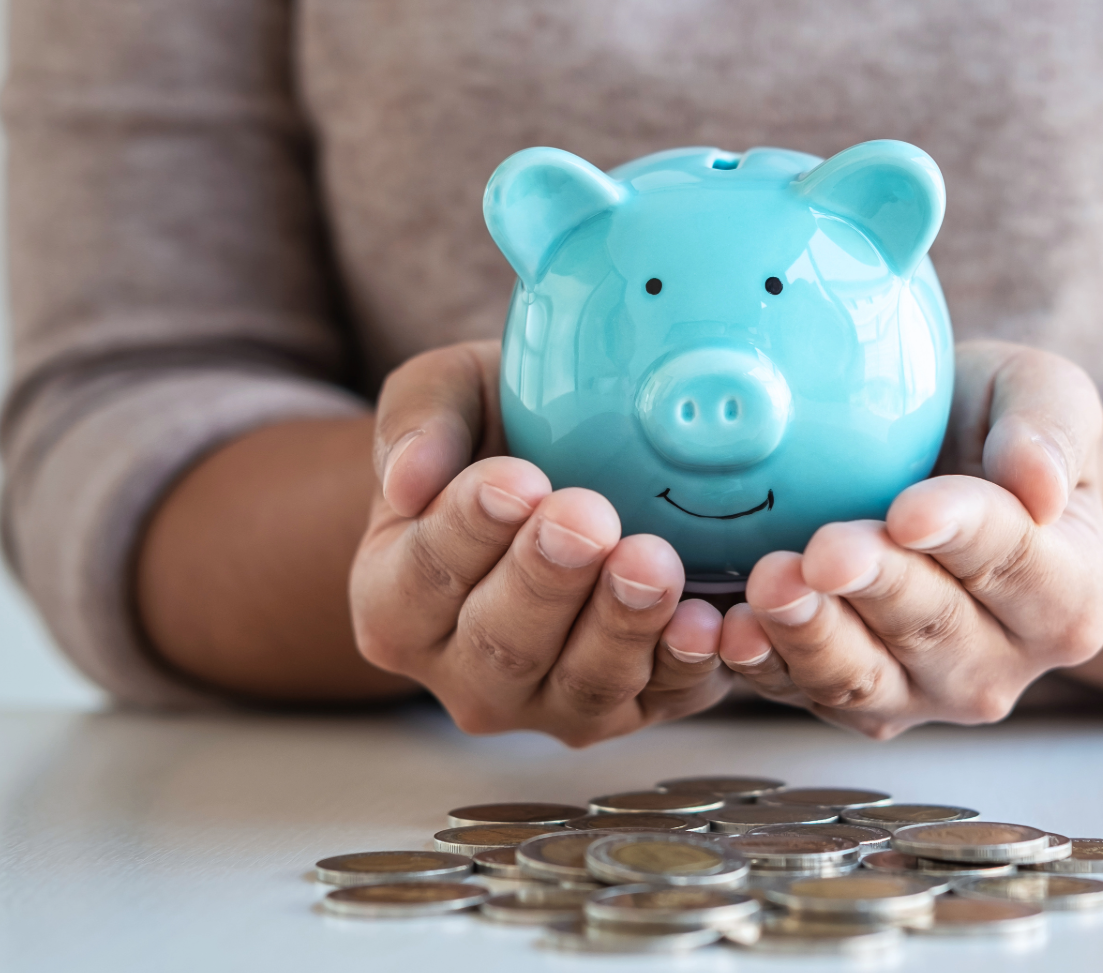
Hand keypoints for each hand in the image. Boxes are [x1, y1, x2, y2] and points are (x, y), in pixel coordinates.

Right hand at [349, 341, 733, 745]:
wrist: (573, 462)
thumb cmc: (498, 428)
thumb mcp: (448, 393)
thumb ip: (417, 422)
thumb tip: (406, 479)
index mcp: (396, 602)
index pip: (424, 577)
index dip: (468, 531)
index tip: (512, 482)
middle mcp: (465, 672)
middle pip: (502, 643)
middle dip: (548, 580)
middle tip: (588, 519)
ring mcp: (548, 702)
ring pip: (581, 684)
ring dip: (621, 625)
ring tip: (652, 562)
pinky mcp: (633, 709)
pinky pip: (662, 698)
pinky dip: (686, 664)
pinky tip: (707, 621)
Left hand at [716, 341, 1102, 737]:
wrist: (942, 473)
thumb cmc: (993, 430)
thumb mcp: (1040, 392)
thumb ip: (1053, 425)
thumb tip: (1038, 481)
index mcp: (1070, 592)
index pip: (1016, 563)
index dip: (961, 536)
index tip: (910, 511)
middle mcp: (1006, 662)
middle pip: (934, 629)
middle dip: (874, 588)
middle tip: (823, 550)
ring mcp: (928, 693)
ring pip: (866, 680)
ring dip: (811, 636)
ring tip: (768, 586)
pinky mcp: (858, 702)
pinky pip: (805, 696)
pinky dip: (763, 667)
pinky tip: (729, 630)